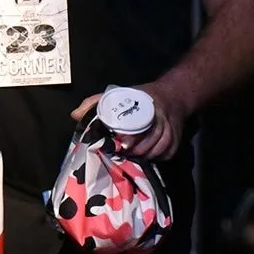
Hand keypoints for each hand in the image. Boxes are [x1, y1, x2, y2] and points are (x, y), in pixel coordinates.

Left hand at [70, 82, 188, 161]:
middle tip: (125, 154)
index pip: (141, 123)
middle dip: (139, 149)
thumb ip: (94, 103)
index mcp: (146, 105)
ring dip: (148, 155)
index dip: (134, 136)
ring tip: (134, 157)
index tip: (123, 144)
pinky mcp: (178, 138)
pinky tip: (148, 158)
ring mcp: (172, 128)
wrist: (173, 95)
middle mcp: (162, 117)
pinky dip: (159, 157)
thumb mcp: (115, 95)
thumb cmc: (138, 97)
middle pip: (153, 138)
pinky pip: (169, 152)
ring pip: (162, 147)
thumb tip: (75, 115)